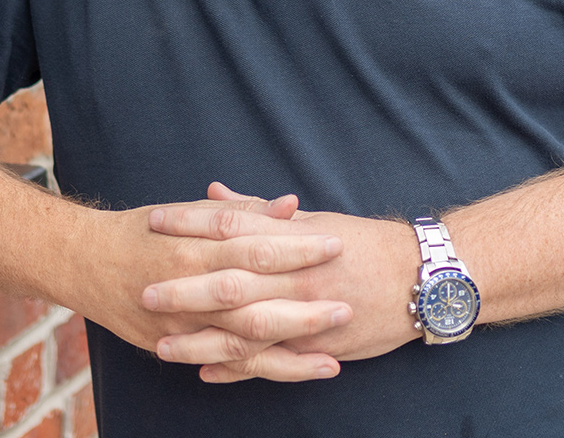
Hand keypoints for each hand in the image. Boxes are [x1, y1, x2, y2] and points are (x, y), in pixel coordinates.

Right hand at [81, 189, 351, 382]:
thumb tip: (292, 205)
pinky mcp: (175, 348)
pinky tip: (293, 373)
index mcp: (196, 247)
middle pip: (253, 303)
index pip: (255, 248)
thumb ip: (244, 211)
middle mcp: (189, 289)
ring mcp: (181, 326)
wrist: (85, 261)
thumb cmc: (147, 229)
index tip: (336, 246)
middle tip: (347, 307)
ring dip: (290, 353)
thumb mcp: (193, 212)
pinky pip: (224, 365)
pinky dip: (259, 371)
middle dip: (303, 309)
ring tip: (333, 359)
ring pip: (242, 346)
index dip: (297, 249)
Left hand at [144, 183, 420, 381]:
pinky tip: (206, 372)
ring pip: (245, 330)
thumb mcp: (313, 219)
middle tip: (144, 289)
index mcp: (293, 237)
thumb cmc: (364, 243)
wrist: (419, 277)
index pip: (232, 226)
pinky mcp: (318, 347)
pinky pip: (271, 362)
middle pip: (231, 282)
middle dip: (185, 288)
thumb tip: (214, 192)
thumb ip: (259, 210)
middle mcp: (297, 276)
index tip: (154, 222)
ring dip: (201, 339)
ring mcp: (307, 315)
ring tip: (162, 344)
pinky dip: (238, 369)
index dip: (190, 225)